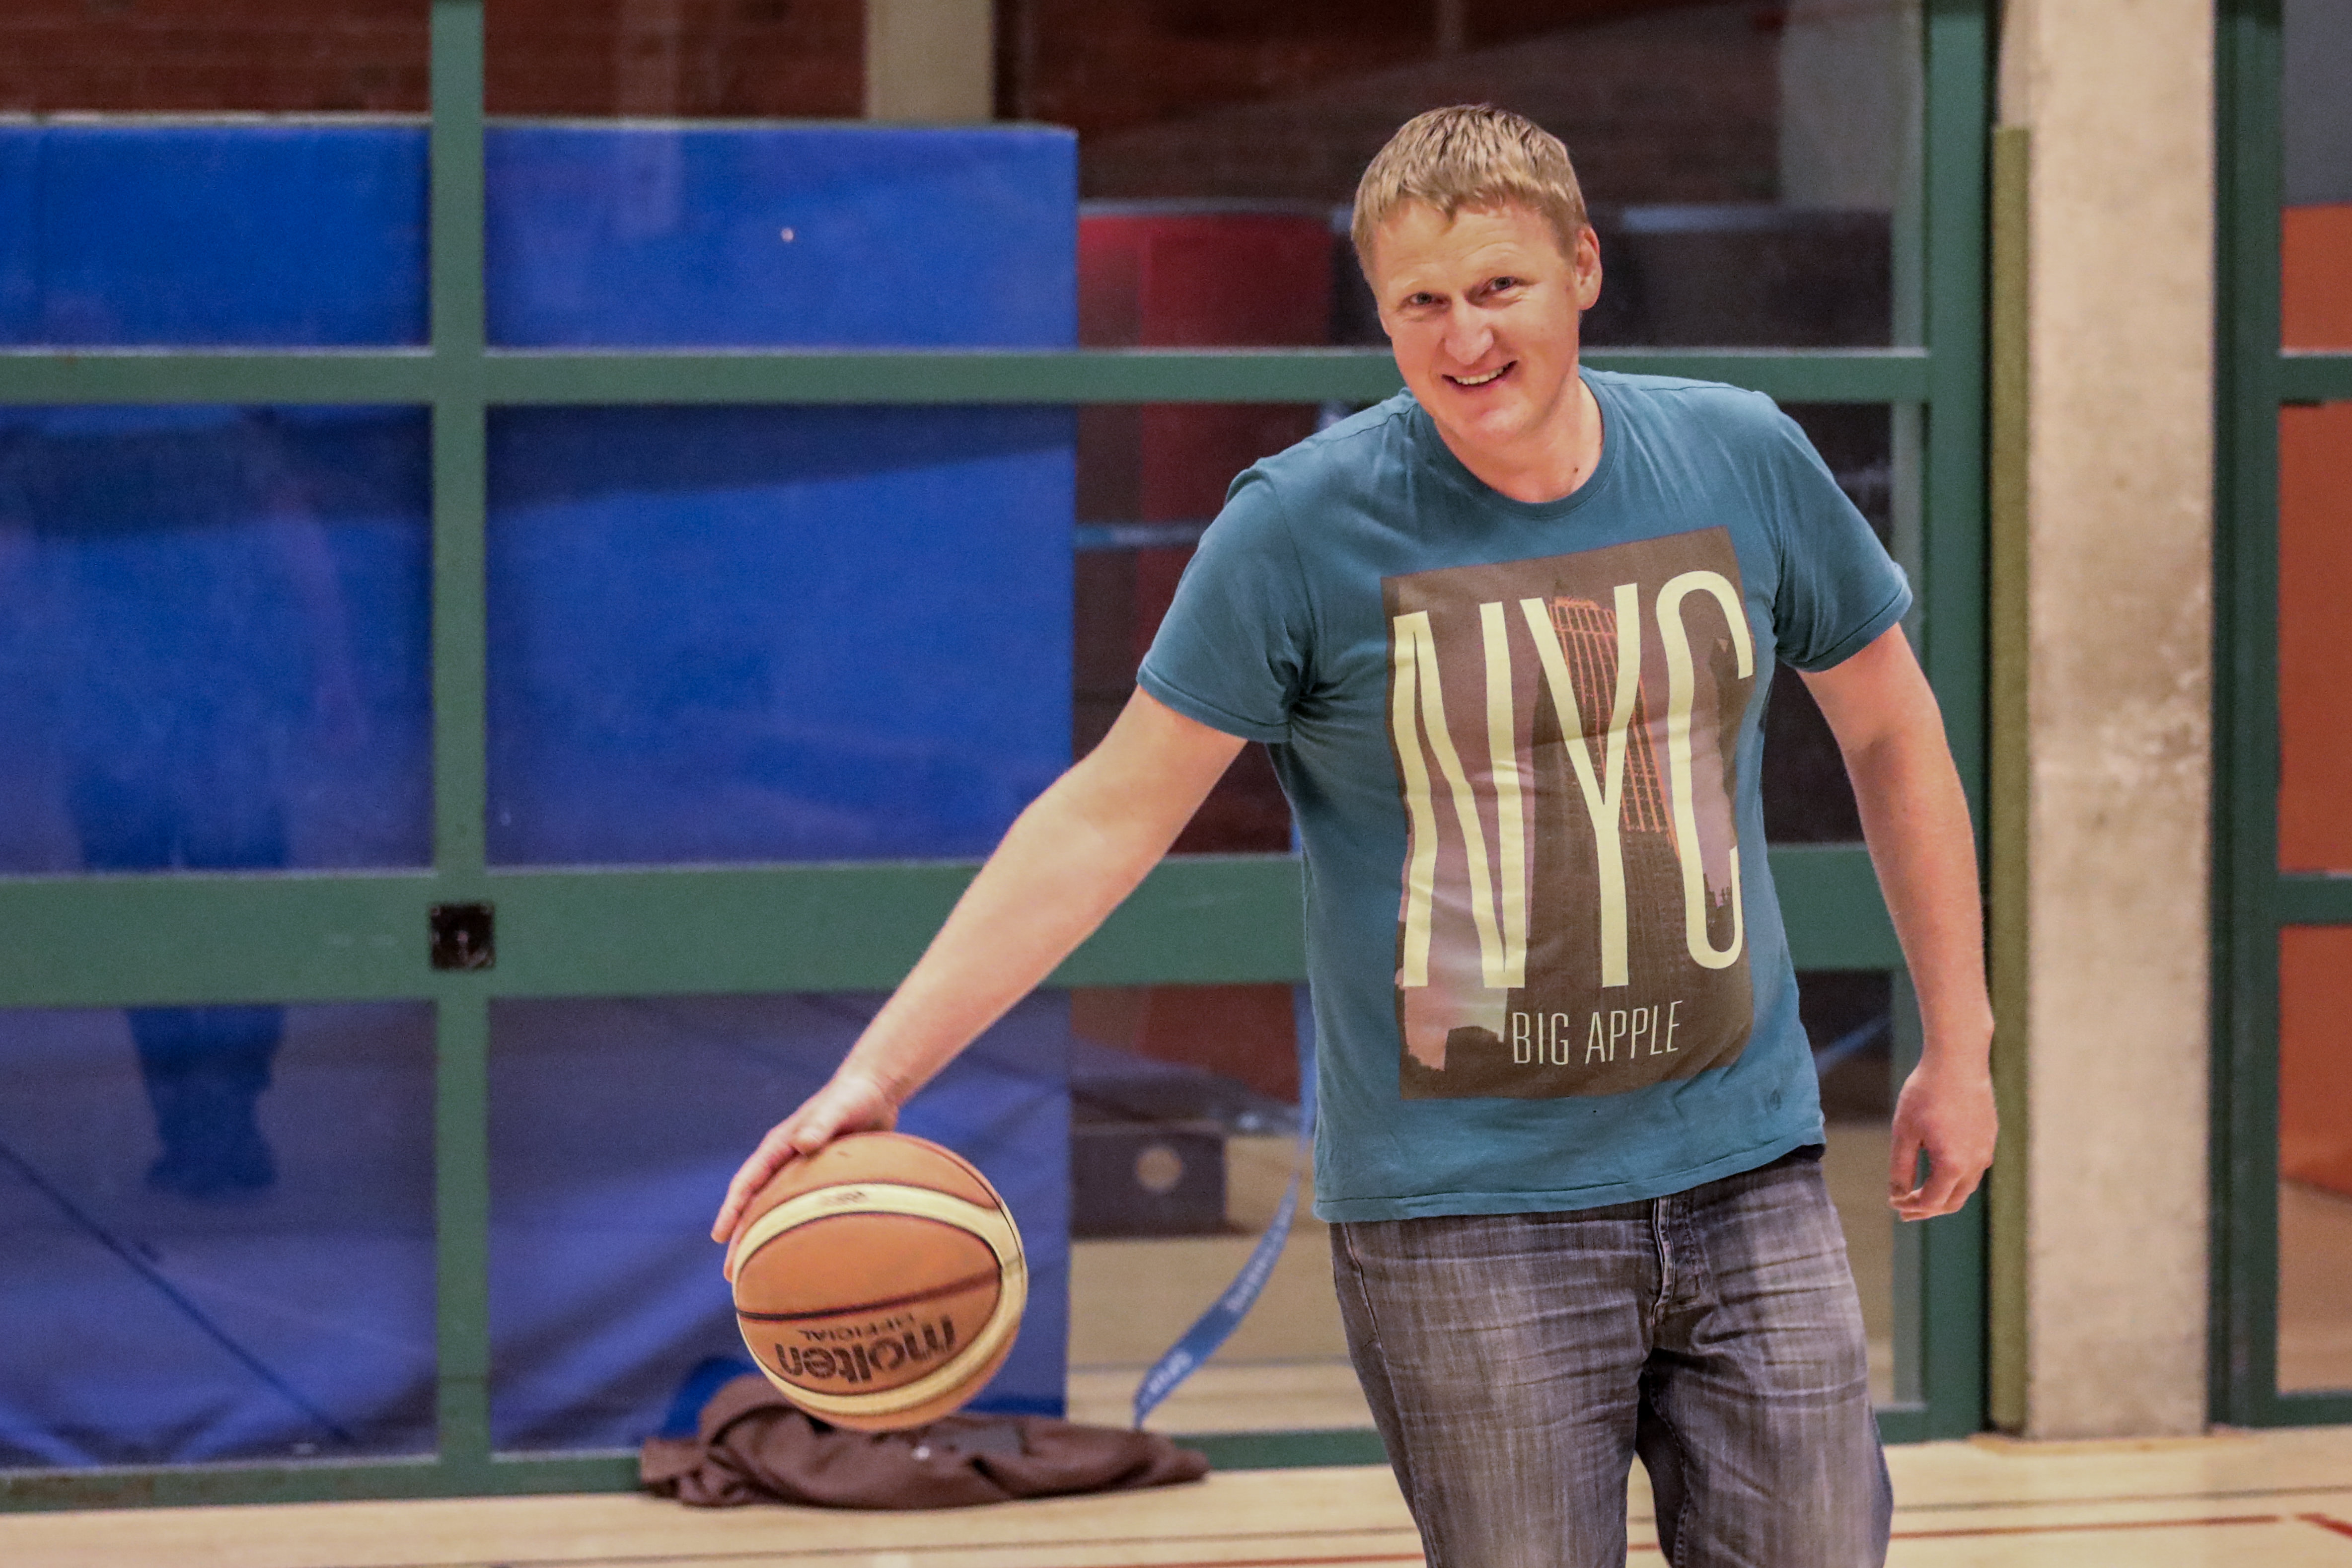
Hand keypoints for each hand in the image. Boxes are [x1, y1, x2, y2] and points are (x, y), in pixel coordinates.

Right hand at [711, 1071, 898, 1273]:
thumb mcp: (839, 1108)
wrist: (875, 1090)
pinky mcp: (820, 1178)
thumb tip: (802, 1144)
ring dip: (765, 1239)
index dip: (732, 1210)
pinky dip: (796, 1231)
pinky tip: (803, 1257)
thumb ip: (822, 1124)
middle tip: (731, 1274)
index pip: (748, 1182)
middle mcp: (784, 1160)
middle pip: (755, 1205)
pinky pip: (803, 1209)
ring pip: (777, 1211)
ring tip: (757, 1274)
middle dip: (741, 1238)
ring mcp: (800, 1171)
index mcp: (779, 1146)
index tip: (719, 1236)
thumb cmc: (855, 1096)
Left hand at [1887, 1053, 1996, 1221]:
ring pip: (1966, 1186)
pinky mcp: (1989, 1137)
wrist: (1957, 1060)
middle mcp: (1976, 1163)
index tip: (1893, 1202)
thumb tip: (1897, 1195)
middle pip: (1952, 1201)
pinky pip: (1974, 1168)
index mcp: (1953, 1165)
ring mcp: (1986, 1150)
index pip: (1931, 1202)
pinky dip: (1955, 1178)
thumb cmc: (1925, 1093)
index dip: (1910, 1206)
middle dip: (1928, 1209)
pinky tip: (1939, 1170)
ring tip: (1920, 1194)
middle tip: (1904, 1210)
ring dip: (1943, 1195)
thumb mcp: (1903, 1132)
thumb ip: (1900, 1167)